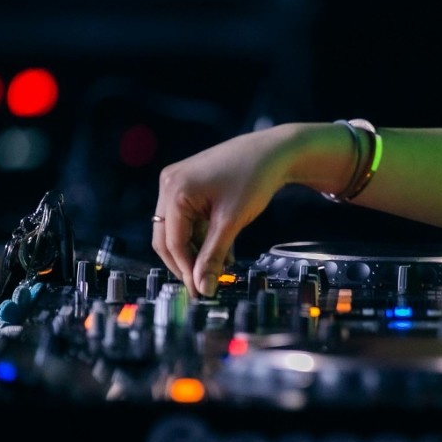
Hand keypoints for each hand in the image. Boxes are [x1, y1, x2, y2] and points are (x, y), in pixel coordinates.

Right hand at [152, 126, 297, 297]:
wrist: (273, 151)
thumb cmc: (254, 178)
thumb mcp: (232, 222)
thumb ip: (213, 256)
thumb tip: (203, 287)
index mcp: (175, 191)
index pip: (172, 242)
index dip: (186, 270)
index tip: (200, 291)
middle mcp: (169, 184)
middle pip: (167, 237)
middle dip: (187, 262)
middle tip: (205, 284)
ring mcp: (177, 182)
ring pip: (179, 229)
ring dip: (198, 250)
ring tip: (223, 265)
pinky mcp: (188, 184)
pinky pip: (188, 218)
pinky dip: (203, 235)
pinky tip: (223, 249)